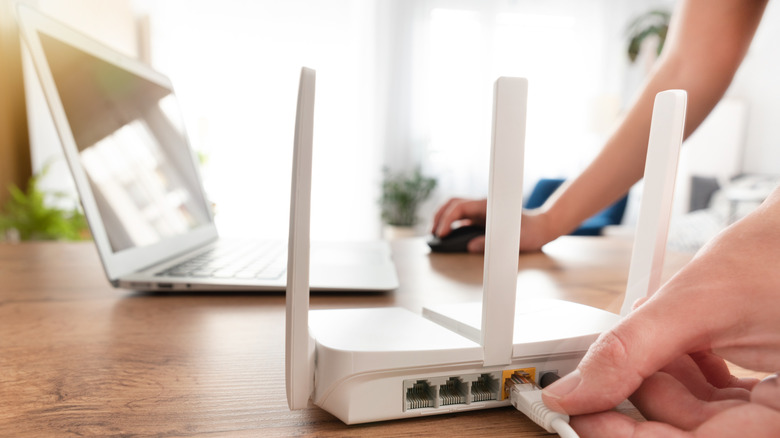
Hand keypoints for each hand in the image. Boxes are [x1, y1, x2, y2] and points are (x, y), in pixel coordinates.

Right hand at [430, 197, 554, 252]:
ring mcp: (480, 211)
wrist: (539, 228)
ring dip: (442, 218)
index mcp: (487, 206)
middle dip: (439, 216)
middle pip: (452, 203)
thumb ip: (491, 243)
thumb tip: (470, 247)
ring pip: (454, 208)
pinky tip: (447, 236)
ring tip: (436, 235)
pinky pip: (461, 217)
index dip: (447, 220)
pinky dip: (450, 224)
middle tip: (433, 234)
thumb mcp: (512, 241)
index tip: (441, 234)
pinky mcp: (480, 218)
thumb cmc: (528, 232)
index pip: (460, 207)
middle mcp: (481, 205)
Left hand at [541, 187, 779, 435]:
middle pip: (689, 433)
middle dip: (641, 394)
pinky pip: (714, 396)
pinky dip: (683, 370)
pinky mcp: (769, 386)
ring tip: (651, 333)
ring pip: (697, 415)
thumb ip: (630, 349)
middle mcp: (779, 419)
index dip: (625, 435)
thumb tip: (575, 391)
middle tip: (603, 368)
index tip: (580, 414)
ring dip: (660, 376)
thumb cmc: (776, 253)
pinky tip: (677, 341)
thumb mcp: (694, 302)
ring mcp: (776, 403)